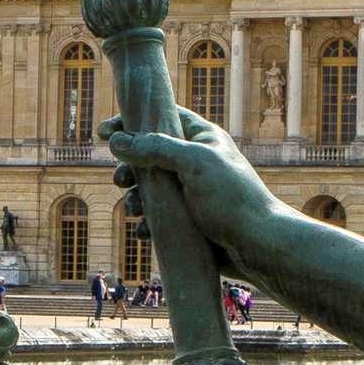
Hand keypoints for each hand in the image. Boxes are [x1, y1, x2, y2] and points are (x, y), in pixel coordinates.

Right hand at [106, 108, 274, 245]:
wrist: (259, 246)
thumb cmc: (233, 199)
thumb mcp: (193, 163)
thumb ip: (155, 148)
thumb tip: (118, 141)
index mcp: (202, 139)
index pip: (162, 117)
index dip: (131, 121)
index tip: (104, 132)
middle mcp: (196, 162)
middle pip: (149, 155)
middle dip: (129, 168)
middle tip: (120, 180)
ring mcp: (192, 192)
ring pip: (151, 189)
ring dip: (136, 199)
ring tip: (134, 210)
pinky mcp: (190, 220)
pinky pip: (159, 216)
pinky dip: (148, 222)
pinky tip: (145, 231)